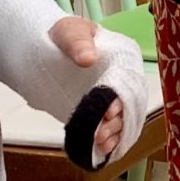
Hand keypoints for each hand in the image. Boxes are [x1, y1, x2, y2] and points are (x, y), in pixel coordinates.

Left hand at [48, 16, 126, 160]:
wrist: (49, 45)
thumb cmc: (64, 34)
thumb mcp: (70, 31)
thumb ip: (78, 42)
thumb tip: (88, 58)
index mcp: (124, 58)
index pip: (129, 82)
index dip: (121, 100)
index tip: (109, 112)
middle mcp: (124, 80)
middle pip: (130, 105)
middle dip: (118, 123)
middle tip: (101, 134)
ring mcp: (113, 97)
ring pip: (124, 120)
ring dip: (114, 134)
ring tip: (100, 143)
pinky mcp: (100, 110)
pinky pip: (113, 127)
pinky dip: (111, 140)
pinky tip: (103, 149)